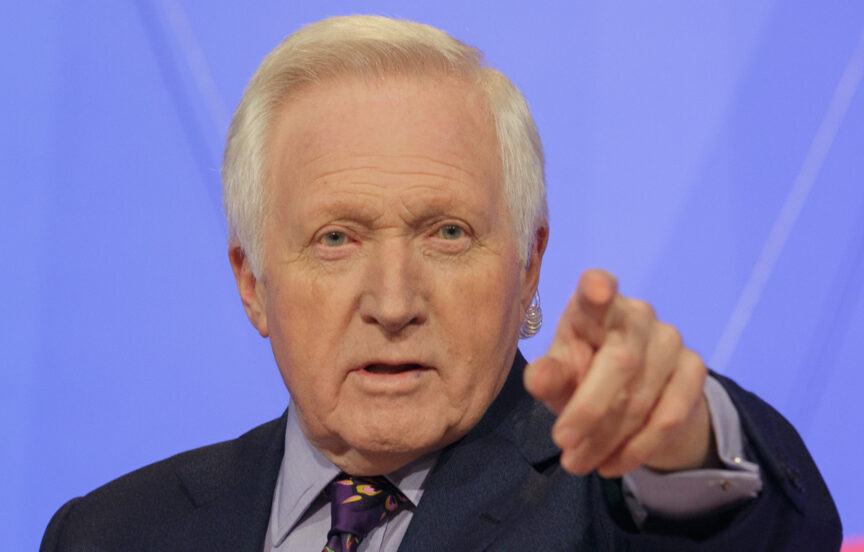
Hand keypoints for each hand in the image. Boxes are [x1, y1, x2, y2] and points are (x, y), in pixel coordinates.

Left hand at [524, 269, 714, 477]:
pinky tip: (612, 464)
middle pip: (620, 362)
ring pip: (641, 398)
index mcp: (593, 308)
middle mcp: (637, 314)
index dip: (597, 287)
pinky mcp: (695, 367)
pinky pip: (669, 416)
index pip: (596, 291)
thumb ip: (548, 376)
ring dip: (607, 438)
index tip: (595, 287)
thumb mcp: (559, 377)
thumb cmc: (581, 374)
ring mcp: (670, 338)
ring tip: (577, 463)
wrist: (633, 398)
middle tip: (562, 444)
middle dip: (588, 409)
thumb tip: (536, 379)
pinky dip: (637, 447)